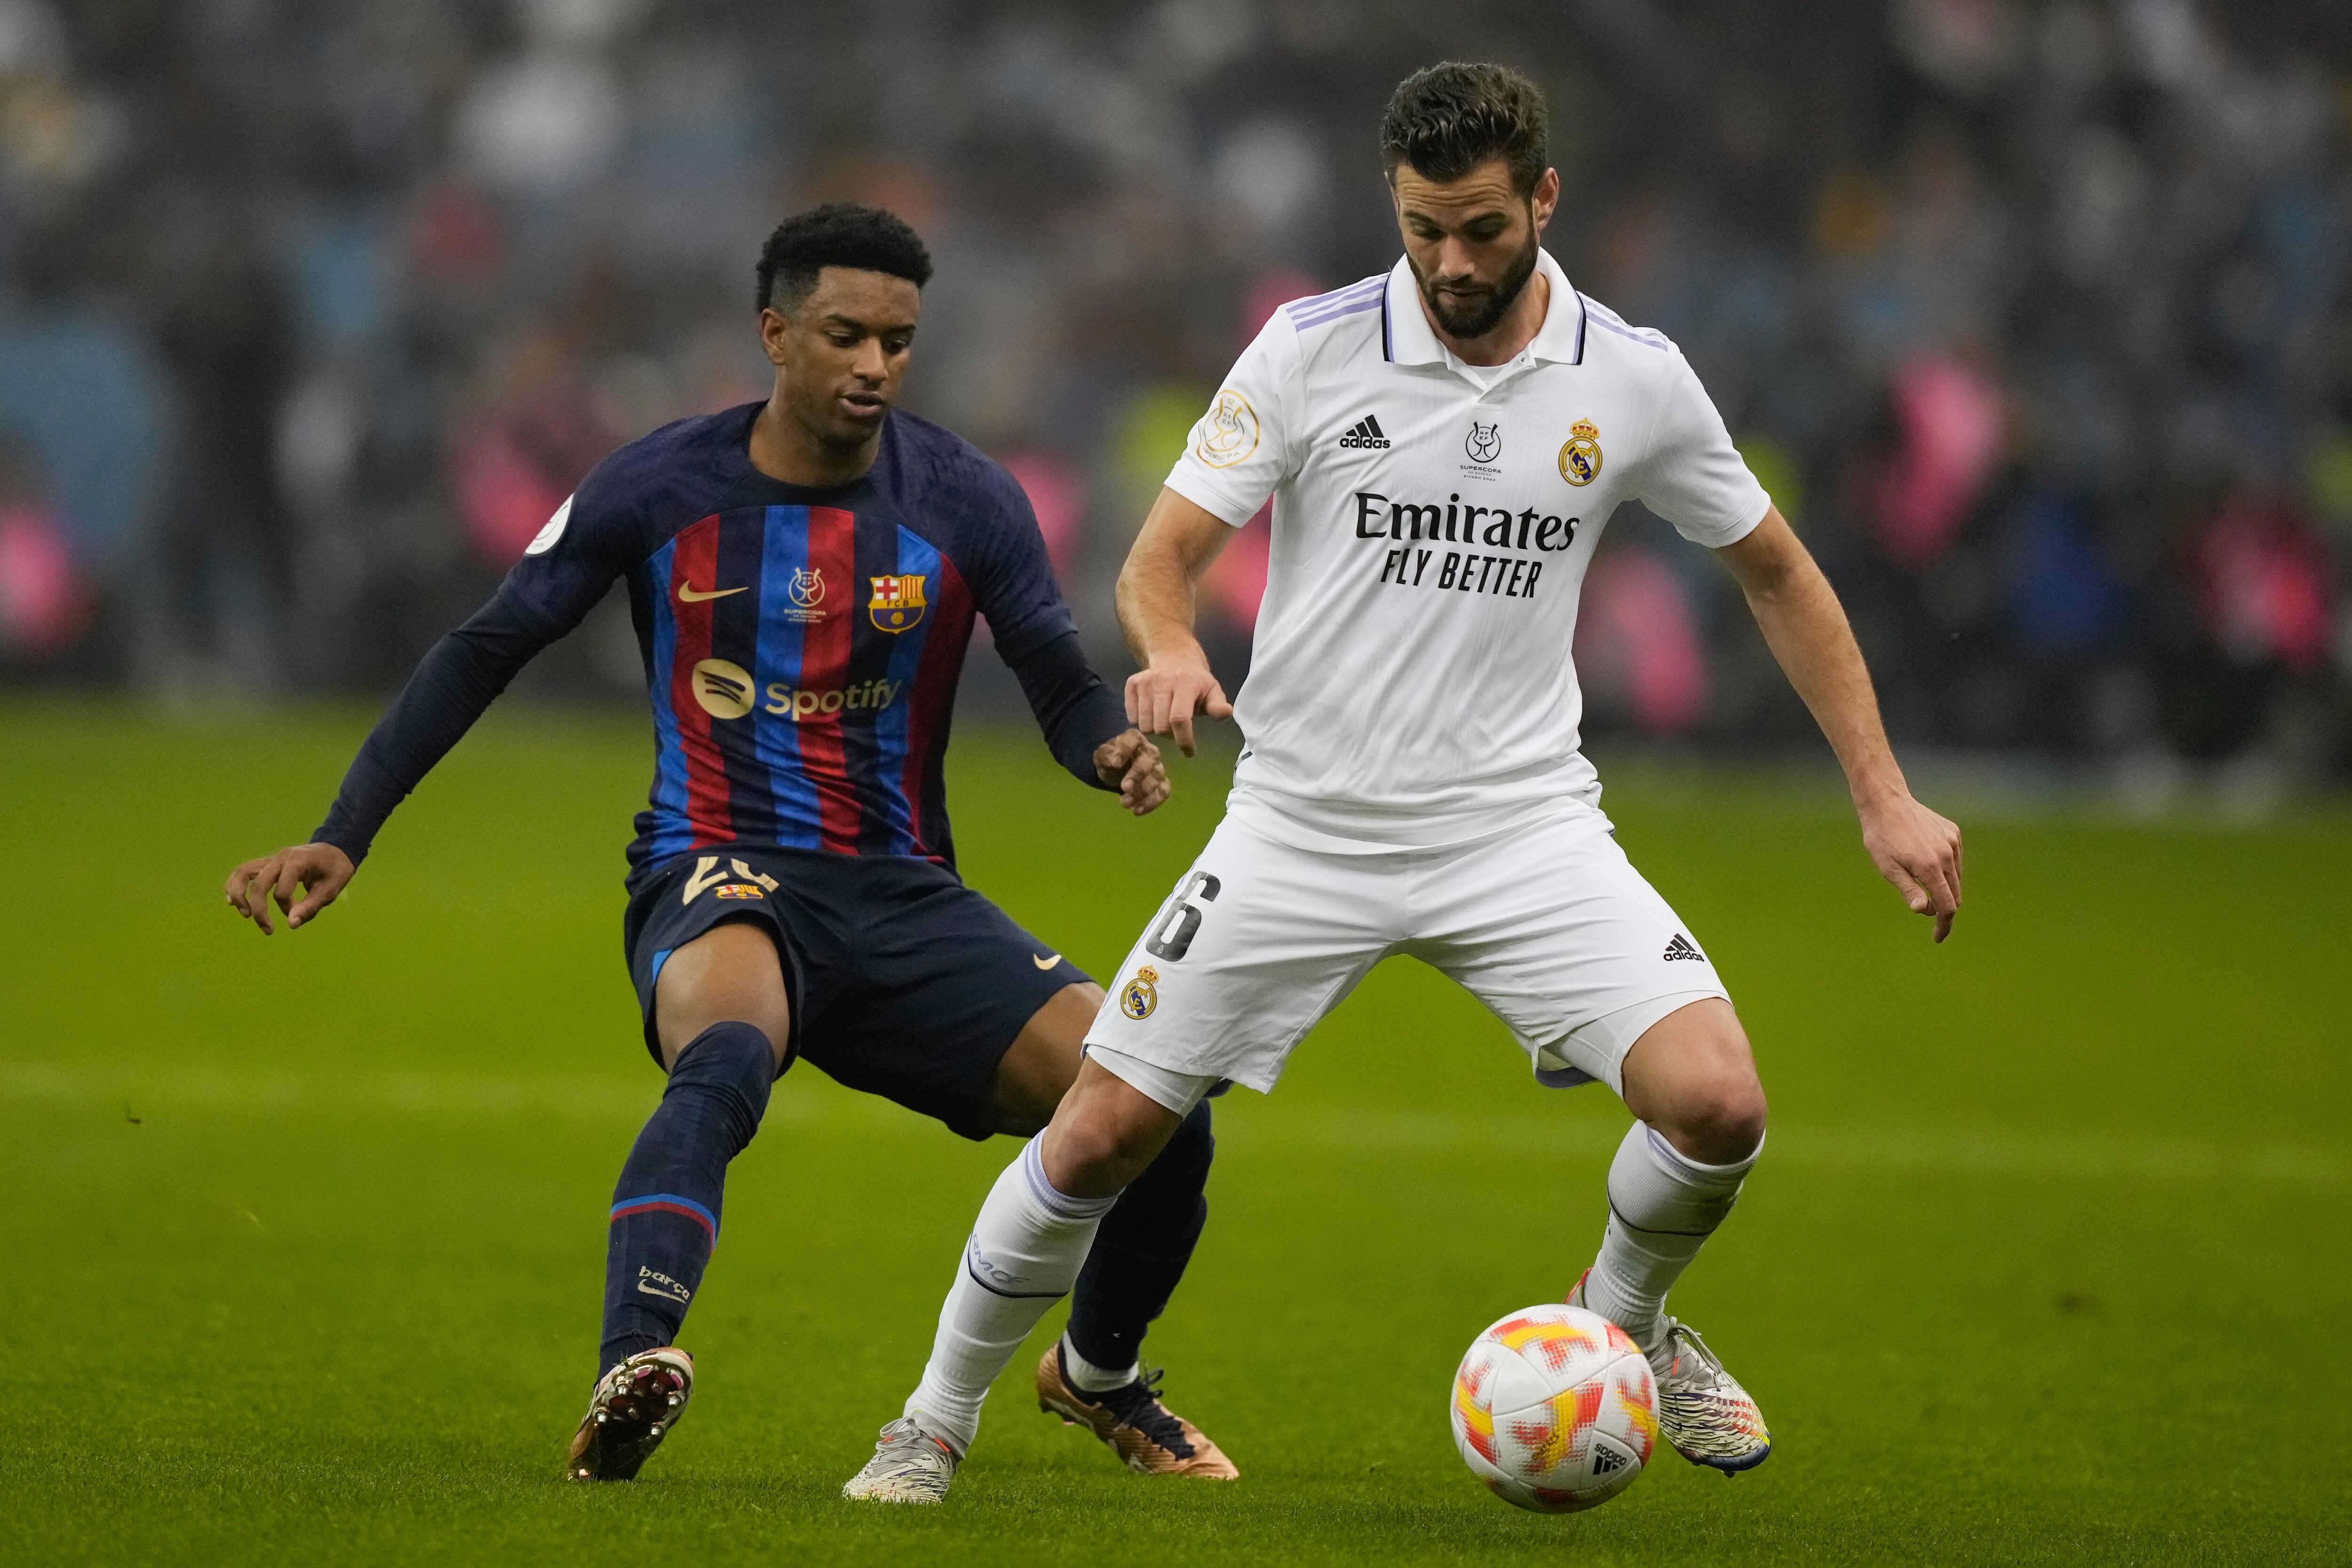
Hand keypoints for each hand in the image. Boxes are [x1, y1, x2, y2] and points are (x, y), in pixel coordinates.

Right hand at [223, 843, 354, 934]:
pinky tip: (234, 901)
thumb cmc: (335, 869)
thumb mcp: (331, 889)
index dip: (286, 907)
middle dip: (259, 909)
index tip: (297, 914)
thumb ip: (311, 906)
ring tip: (245, 914)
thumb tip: (291, 924)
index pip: (282, 890)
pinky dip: (235, 885)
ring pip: (243, 872)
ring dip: (238, 895)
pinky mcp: (267, 864)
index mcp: (298, 861)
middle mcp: (280, 858)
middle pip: (258, 883)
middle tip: (268, 930)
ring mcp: (272, 859)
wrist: (335, 849)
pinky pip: (244, 871)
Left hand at [1093, 729, 1170, 816]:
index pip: (1133, 740)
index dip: (1124, 751)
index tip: (1115, 764)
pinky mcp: (1161, 783)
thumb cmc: (1110, 759)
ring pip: (1157, 779)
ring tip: (1125, 803)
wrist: (1116, 771)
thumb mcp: (1101, 755)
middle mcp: (1149, 751)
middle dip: (1137, 775)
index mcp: (1134, 739)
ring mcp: (1157, 768)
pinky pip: (1163, 792)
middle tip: (1124, 788)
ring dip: (1142, 793)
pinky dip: (1152, 803)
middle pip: (1149, 761)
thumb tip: (1115, 762)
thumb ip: (1107, 755)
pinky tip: (1137, 811)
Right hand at [1124, 656, 1231, 756]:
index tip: (1189, 752)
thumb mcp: (1212, 690)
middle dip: (1170, 735)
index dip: (1183, 739)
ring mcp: (1145, 682)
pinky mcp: (1132, 684)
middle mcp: (1162, 680)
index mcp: (1185, 683)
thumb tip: (1226, 713)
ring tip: (1165, 719)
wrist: (1174, 656)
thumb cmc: (1195, 681)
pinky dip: (1142, 721)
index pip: (1179, 719)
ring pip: (1144, 724)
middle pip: (1160, 726)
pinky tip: (1152, 712)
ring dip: (1155, 729)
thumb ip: (1217, 705)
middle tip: (1177, 728)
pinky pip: (1132, 717)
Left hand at [1858, 793, 1962, 941]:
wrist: (1886, 802)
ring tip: (1919, 881)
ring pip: (1956, 878)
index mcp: (1930, 867)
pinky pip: (1955, 860)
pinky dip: (1946, 869)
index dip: (1943, 924)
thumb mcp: (1888, 868)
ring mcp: (1952, 842)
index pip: (1947, 906)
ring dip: (1944, 888)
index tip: (1937, 937)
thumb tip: (1923, 910)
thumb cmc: (1881, 838)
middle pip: (1955, 895)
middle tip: (1923, 909)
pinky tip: (1927, 863)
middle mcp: (1946, 855)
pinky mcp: (1953, 833)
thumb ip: (1908, 890)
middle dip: (1943, 908)